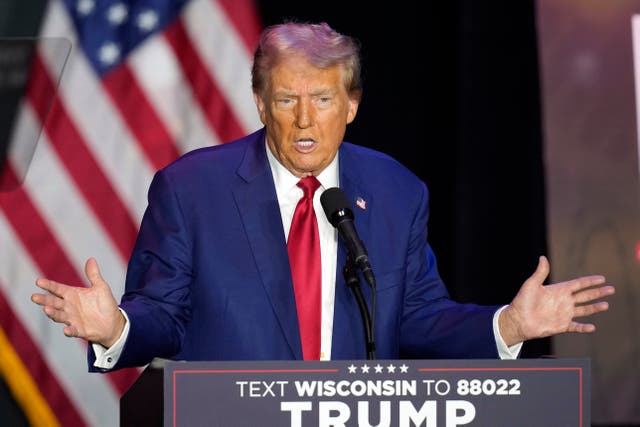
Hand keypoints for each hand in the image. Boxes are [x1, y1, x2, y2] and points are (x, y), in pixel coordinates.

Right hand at [31, 258, 124, 347]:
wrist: (114, 322)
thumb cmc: (105, 304)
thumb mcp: (100, 287)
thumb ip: (93, 275)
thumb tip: (91, 259)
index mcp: (72, 295)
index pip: (57, 289)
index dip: (48, 285)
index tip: (38, 281)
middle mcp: (69, 307)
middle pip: (54, 302)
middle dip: (44, 300)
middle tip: (34, 297)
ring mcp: (72, 319)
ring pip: (59, 315)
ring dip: (53, 313)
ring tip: (46, 309)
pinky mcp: (79, 330)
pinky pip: (73, 331)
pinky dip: (69, 330)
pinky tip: (66, 330)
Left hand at [499, 255, 614, 345]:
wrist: (518, 320)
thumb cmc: (522, 301)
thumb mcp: (531, 284)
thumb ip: (540, 273)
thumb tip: (542, 257)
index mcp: (558, 290)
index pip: (578, 284)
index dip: (590, 281)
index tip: (602, 278)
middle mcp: (563, 301)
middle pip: (585, 296)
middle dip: (598, 292)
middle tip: (611, 289)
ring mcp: (563, 313)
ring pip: (584, 310)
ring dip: (595, 308)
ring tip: (606, 305)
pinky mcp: (561, 325)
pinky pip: (575, 326)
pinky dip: (584, 327)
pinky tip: (592, 327)